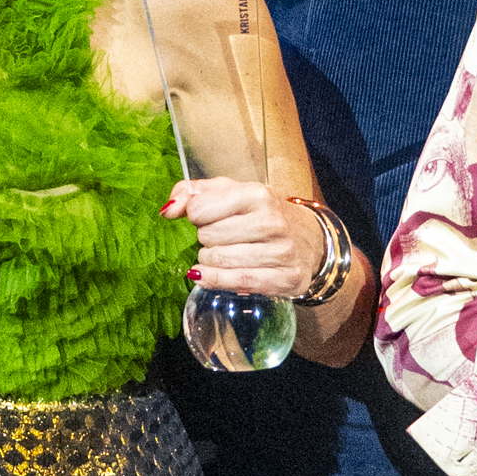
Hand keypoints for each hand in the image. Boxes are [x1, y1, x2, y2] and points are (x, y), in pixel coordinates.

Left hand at [170, 177, 314, 299]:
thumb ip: (193, 193)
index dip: (195, 215)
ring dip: (209, 261)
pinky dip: (216, 281)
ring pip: (220, 261)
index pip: (200, 208)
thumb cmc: (260, 214)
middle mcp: (272, 221)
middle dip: (205, 239)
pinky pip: (239, 282)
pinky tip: (207, 276)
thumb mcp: (230, 192)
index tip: (204, 218)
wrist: (309, 239)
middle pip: (208, 236)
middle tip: (216, 238)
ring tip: (218, 254)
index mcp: (257, 194)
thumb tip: (167, 210)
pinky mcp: (286, 278)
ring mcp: (281, 251)